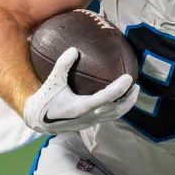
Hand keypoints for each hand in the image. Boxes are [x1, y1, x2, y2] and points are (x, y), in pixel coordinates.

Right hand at [23, 47, 138, 133]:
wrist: (37, 120)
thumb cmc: (45, 98)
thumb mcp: (52, 80)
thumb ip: (63, 65)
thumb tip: (74, 49)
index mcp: (80, 107)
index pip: (106, 98)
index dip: (119, 89)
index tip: (129, 78)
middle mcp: (88, 117)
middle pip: (116, 111)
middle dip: (129, 99)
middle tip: (137, 86)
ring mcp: (89, 123)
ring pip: (114, 116)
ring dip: (125, 105)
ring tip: (133, 92)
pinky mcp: (88, 124)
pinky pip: (107, 117)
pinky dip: (117, 108)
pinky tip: (119, 98)